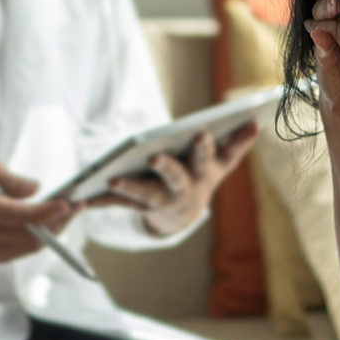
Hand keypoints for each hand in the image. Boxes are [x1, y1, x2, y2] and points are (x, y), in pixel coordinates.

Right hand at [0, 160, 77, 263]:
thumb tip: (35, 189)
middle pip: (28, 234)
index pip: (16, 215)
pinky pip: (23, 252)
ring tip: (71, 213)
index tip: (67, 203)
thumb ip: (9, 178)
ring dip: (54, 231)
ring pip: (29, 247)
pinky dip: (42, 239)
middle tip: (79, 206)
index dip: (44, 212)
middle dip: (58, 221)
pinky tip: (53, 223)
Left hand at [86, 123, 259, 235]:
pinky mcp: (138, 208)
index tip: (199, 133)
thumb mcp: (221, 163)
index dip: (204, 148)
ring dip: (130, 188)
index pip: (207, 157)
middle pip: (176, 178)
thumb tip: (256, 122)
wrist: (181, 217)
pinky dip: (101, 202)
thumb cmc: (199, 177)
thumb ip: (238, 143)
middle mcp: (185, 189)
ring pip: (145, 195)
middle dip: (166, 168)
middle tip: (153, 157)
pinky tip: (83, 198)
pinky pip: (118, 205)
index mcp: (204, 173)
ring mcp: (161, 201)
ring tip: (112, 178)